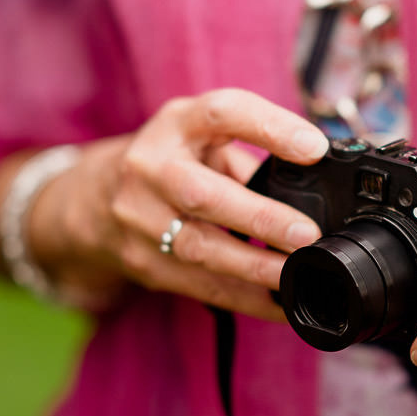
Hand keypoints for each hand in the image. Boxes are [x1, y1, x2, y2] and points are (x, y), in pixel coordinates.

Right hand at [17, 88, 327, 317]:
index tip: (315, 148)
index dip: (269, 127)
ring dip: (254, 266)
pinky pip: (200, 285)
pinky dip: (245, 297)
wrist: (95, 200)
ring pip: (198, 248)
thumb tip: (321, 173)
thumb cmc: (173, 160)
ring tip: (297, 273)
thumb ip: (252, 146)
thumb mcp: (202, 135)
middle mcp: (150, 167)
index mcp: (176, 125)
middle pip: (202, 193)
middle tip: (307, 234)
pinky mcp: (144, 262)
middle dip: (259, 217)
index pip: (221, 113)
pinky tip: (280, 302)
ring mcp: (139, 219)